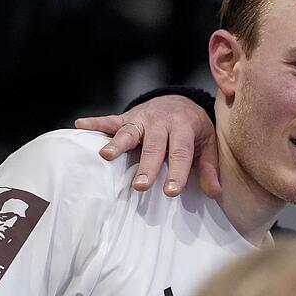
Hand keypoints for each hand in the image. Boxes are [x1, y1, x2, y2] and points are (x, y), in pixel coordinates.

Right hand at [74, 95, 220, 198]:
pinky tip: (80, 124)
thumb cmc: (194, 130)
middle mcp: (162, 121)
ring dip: (118, 143)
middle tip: (140, 186)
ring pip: (130, 131)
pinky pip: (110, 119)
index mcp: (184, 127)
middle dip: (147, 165)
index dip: (177, 172)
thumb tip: (215, 194)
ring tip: (106, 156)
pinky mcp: (127, 116)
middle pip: (154, 146)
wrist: (180, 101)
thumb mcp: (207, 144)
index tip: (171, 191)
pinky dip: (96, 122)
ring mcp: (143, 118)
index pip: (181, 152)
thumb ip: (208, 168)